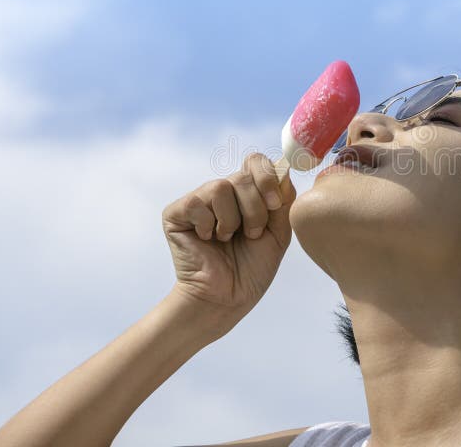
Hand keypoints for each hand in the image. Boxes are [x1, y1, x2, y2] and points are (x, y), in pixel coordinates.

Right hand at [162, 153, 296, 323]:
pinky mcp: (176, 212)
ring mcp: (198, 200)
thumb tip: (284, 168)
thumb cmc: (252, 268)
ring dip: (233, 220)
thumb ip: (283, 200)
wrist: (227, 298)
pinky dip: (209, 225)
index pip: (256, 162)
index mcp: (246, 193)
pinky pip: (198, 202)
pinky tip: (207, 240)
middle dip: (255, 209)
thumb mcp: (278, 232)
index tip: (275, 204)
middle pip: (243, 176)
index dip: (267, 177)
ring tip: (228, 239)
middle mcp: (222, 192)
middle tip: (251, 234)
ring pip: (221, 186)